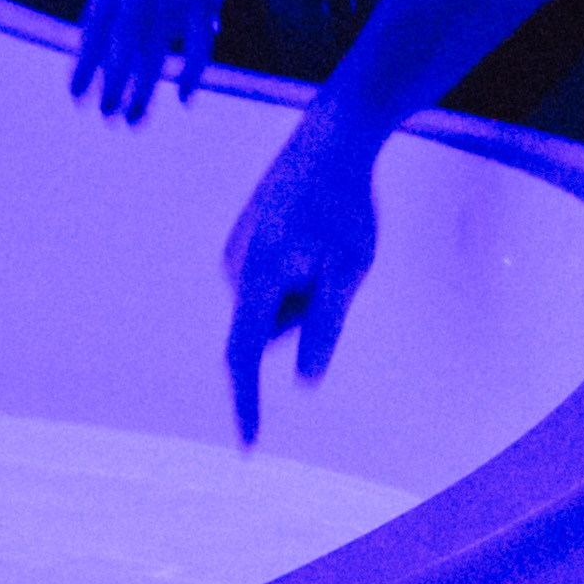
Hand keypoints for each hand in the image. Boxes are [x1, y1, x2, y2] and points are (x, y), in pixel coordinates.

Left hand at [72, 0, 227, 124]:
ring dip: (144, 87)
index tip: (75, 97)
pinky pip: (198, 43)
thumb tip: (84, 55)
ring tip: (135, 118)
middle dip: (113, 81)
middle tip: (106, 115)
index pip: (93, 31)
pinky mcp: (201, 1)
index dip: (84, 65)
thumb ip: (101, 14)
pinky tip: (185, 99)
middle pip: (123, 44)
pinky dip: (192, 72)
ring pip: (156, 49)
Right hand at [223, 111, 385, 441]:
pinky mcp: (244, 239)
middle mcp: (234, 266)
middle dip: (304, 315)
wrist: (332, 139)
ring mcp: (236, 251)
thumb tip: (306, 381)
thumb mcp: (348, 271)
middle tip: (337, 266)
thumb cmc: (346, 206)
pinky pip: (272, 281)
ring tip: (327, 243)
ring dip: (303, 291)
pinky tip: (316, 235)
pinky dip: (297, 273)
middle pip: (270, 328)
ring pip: (274, 304)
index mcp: (256, 277)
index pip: (244, 355)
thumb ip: (325, 327)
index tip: (248, 445)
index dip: (246, 403)